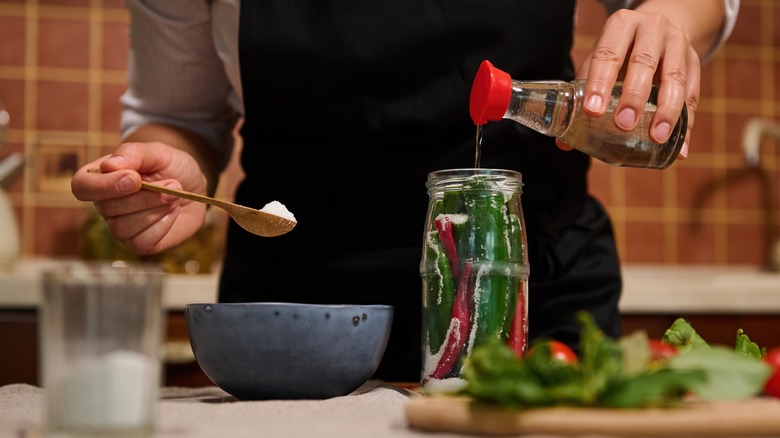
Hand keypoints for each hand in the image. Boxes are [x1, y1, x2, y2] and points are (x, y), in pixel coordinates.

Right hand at [71, 142, 208, 253]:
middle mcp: (105, 205)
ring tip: (174, 195)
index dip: (104, 186)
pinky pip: (141, 243)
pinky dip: (162, 226)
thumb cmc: (171, 167)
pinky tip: (172, 212)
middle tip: (173, 184)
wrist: (194, 187)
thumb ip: (133, 153)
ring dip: (155, 210)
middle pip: (108, 208)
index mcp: (100, 177)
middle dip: (145, 197)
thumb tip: (109, 165)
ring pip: (122, 228)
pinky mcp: (138, 243)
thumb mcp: (157, 152)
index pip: (82, 186)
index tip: (136, 179)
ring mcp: (119, 227)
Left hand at [561, 8, 701, 159]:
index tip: (593, 110)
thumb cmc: (620, 50)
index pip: (608, 53)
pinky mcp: (695, 60)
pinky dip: (686, 123)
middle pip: (644, 63)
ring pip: (674, 77)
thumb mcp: (599, 60)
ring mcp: (677, 43)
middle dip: (634, 96)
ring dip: (666, 111)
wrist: (658, 27)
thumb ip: (581, 95)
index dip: (600, 82)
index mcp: (621, 26)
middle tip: (624, 125)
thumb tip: (564, 143)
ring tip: (656, 138)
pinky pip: (693, 94)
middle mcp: (652, 29)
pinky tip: (679, 148)